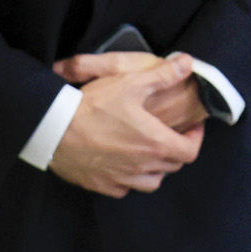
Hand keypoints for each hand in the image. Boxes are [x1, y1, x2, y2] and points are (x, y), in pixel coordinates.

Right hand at [47, 55, 204, 197]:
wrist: (54, 129)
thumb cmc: (94, 105)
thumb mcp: (131, 82)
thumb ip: (163, 75)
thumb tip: (188, 63)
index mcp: (155, 143)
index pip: (190, 151)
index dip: (196, 139)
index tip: (193, 128)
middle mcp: (142, 166)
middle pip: (172, 166)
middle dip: (176, 150)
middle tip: (170, 134)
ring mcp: (122, 179)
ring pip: (151, 182)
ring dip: (156, 168)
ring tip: (149, 151)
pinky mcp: (102, 185)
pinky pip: (125, 188)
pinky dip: (130, 178)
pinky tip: (123, 163)